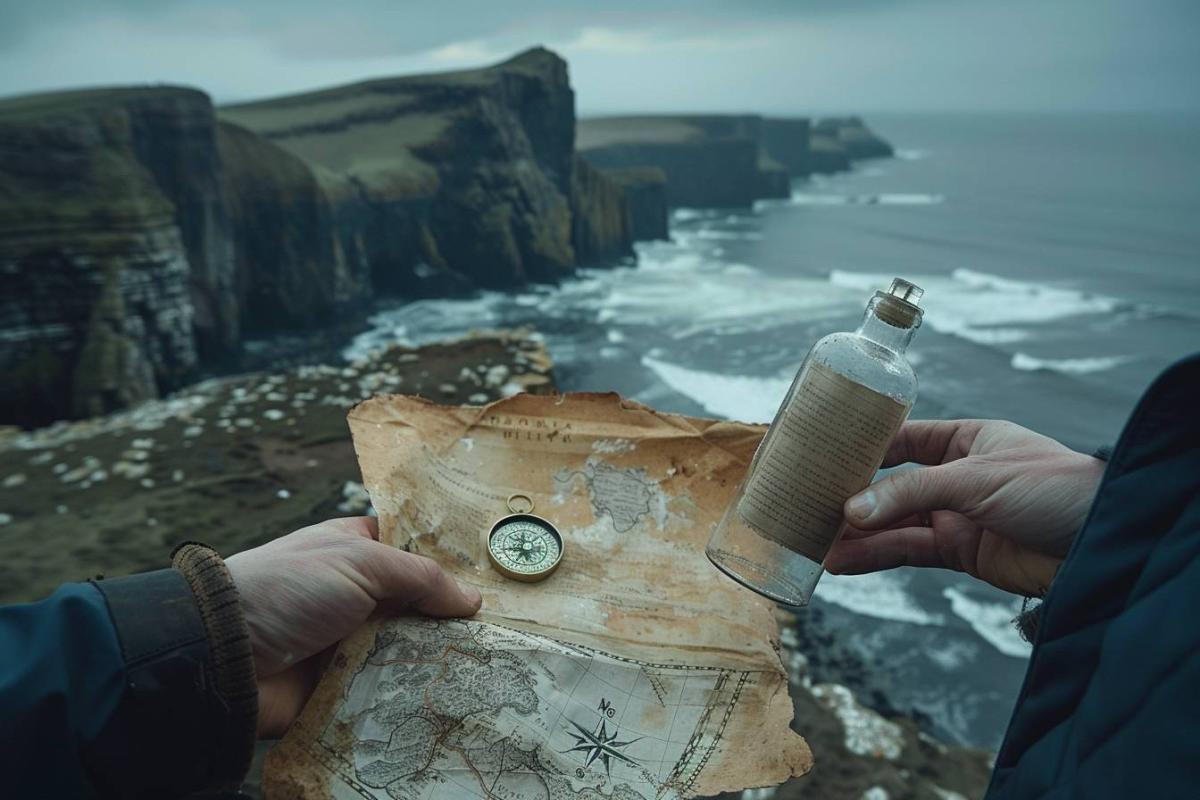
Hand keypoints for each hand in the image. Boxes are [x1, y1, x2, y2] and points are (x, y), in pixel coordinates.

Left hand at [225, 517, 481, 737]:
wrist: (225, 656)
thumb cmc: (289, 588)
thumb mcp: (360, 562)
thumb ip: (420, 577)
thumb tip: (472, 599)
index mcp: (356, 550)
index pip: (413, 549)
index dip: (449, 559)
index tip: (496, 574)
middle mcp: (357, 594)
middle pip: (418, 604)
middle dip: (453, 616)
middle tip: (507, 629)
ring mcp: (352, 640)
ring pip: (409, 648)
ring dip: (439, 658)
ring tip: (492, 667)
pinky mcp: (346, 684)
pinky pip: (389, 688)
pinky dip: (415, 691)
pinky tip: (457, 695)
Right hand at [826, 419, 1104, 595]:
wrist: (1103, 543)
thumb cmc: (1054, 488)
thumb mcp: (976, 478)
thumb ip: (911, 492)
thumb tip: (851, 511)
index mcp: (967, 440)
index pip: (904, 439)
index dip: (866, 448)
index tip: (825, 457)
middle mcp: (957, 477)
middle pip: (893, 486)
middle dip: (854, 498)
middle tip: (809, 506)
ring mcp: (958, 516)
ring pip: (895, 523)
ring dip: (858, 534)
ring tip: (816, 543)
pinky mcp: (962, 553)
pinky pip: (909, 552)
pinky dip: (877, 557)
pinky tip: (844, 562)